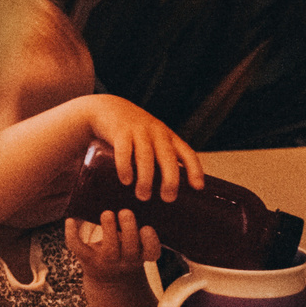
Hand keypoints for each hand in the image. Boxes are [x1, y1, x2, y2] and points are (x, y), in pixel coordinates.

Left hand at [66, 206, 162, 280]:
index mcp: (142, 254)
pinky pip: (79, 249)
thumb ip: (138, 226)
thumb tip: (133, 194)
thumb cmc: (126, 251)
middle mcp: (127, 261)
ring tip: (107, 213)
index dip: (150, 241)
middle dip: (128, 229)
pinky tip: (70, 220)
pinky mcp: (88, 260)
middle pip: (131, 249)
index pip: (152, 252)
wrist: (109, 280)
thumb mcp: (138, 242)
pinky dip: (73, 234)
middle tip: (125, 212)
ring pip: (109, 250)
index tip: (147, 227)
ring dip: (108, 230)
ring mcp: (107, 262)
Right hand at [78, 95, 202, 203]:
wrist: (107, 107)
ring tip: (143, 196)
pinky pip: (124, 151)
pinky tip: (126, 180)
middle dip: (170, 180)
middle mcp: (156, 132)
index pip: (187, 152)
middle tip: (168, 199)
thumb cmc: (132, 131)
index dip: (195, 170)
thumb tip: (167, 190)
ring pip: (146, 157)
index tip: (198, 188)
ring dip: (146, 179)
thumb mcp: (152, 139)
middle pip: (167, 157)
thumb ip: (159, 157)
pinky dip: (125, 167)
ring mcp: (137, 130)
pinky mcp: (119, 131)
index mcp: (168, 136)